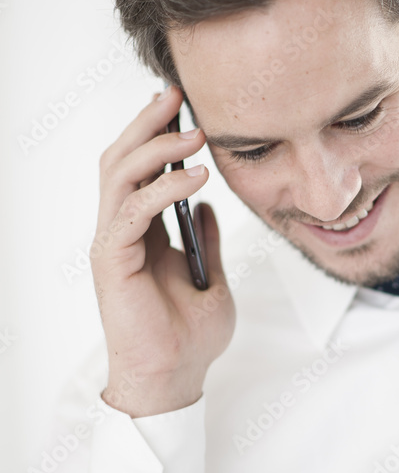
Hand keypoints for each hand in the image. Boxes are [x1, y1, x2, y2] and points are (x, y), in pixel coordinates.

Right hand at [91, 85, 234, 416]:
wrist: (176, 377)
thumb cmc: (191, 336)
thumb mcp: (213, 277)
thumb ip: (206, 240)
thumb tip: (207, 206)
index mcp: (141, 231)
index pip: (139, 168)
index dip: (155, 133)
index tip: (182, 105)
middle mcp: (121, 230)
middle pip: (121, 158)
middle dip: (148, 123)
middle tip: (177, 95)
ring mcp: (113, 242)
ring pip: (120, 174)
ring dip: (156, 147)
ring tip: (194, 134)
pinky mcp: (113, 259)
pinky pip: (133, 210)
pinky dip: (163, 188)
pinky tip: (195, 179)